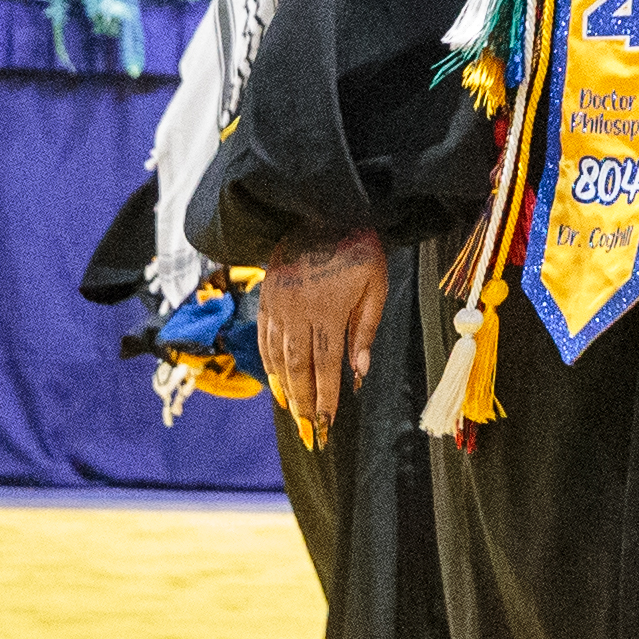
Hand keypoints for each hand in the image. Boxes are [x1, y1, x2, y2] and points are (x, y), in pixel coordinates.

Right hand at [259, 230, 385, 446]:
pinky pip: (263, 337)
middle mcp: (298, 313)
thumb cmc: (359, 249)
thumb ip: (364, 330)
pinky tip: (274, 380)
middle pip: (297, 367)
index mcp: (328, 311)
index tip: (328, 421)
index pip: (325, 365)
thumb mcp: (375, 287)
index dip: (325, 396)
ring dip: (284, 387)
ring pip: (276, 356)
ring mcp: (278, 305)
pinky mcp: (267, 297)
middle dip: (304, 401)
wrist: (323, 210)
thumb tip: (358, 372)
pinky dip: (267, 363)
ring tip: (292, 411)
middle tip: (309, 428)